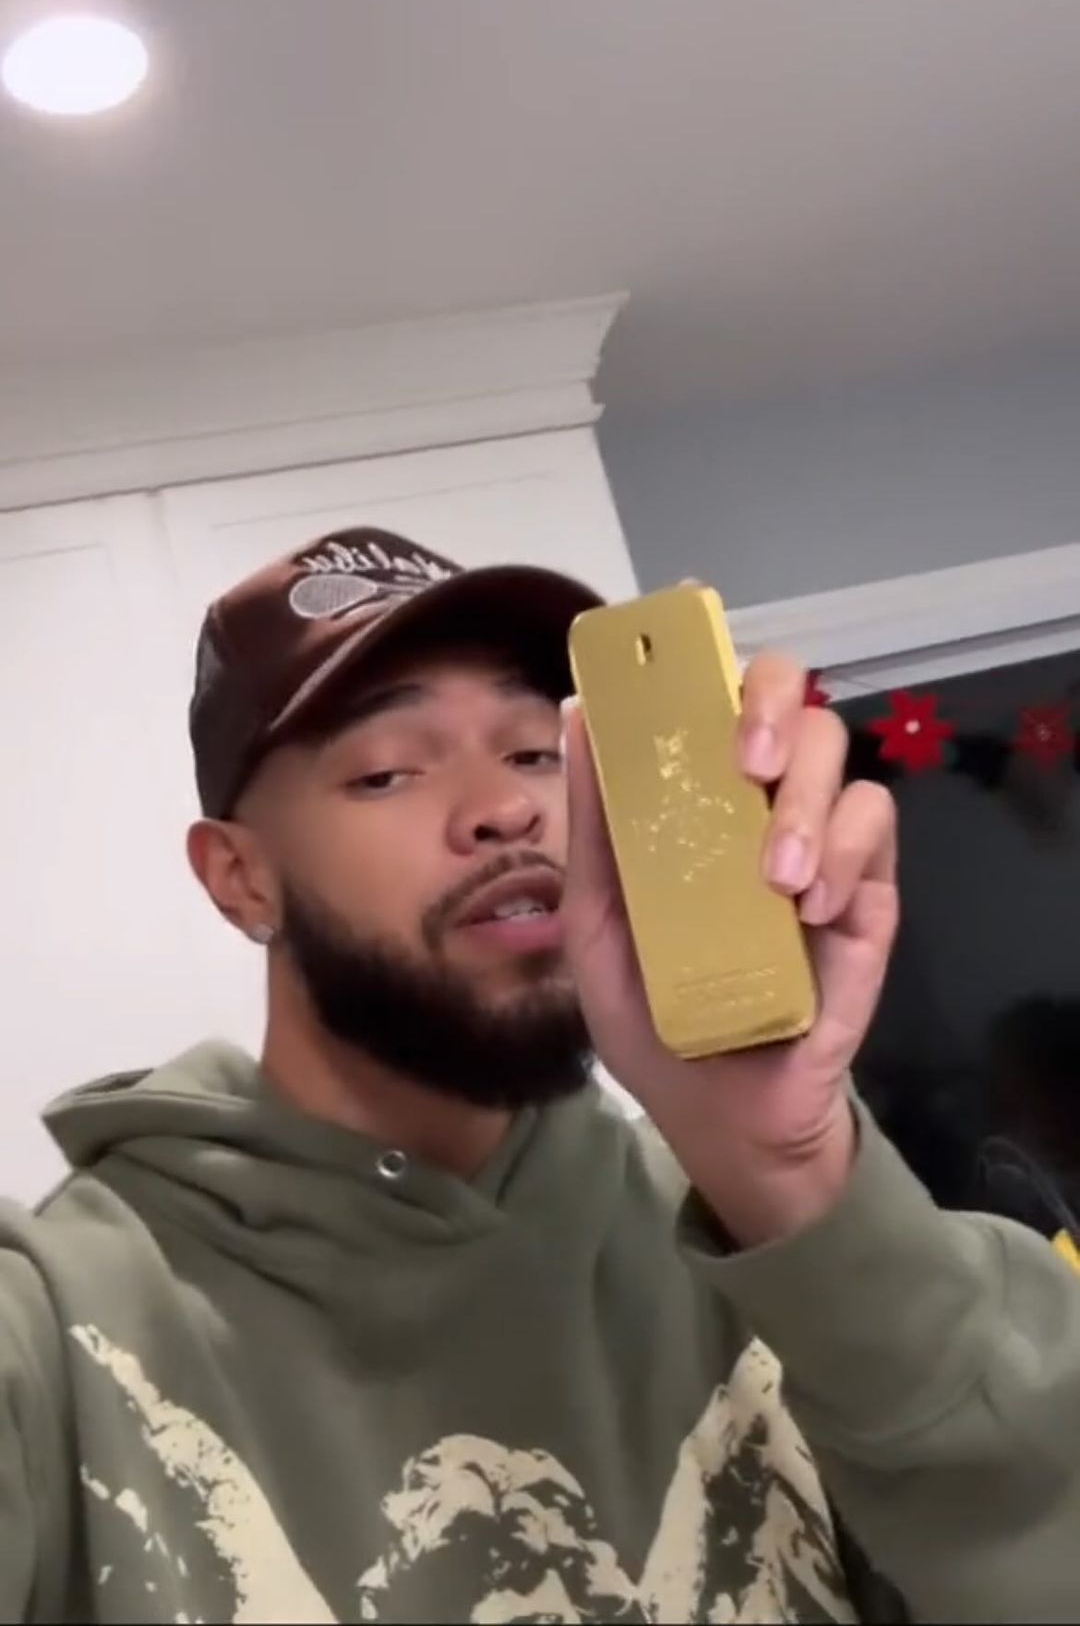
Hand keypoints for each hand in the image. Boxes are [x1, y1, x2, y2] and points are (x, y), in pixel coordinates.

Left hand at [562, 654, 898, 1245]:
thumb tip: (576, 713)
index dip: (706, 646)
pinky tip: (808, 907)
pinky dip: (842, 852)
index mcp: (693, 798)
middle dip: (771, 702)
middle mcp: (758, 801)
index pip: (711, 696)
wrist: (720, 1112)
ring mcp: (818, 840)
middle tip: (745, 759)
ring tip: (774, 878)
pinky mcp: (869, 891)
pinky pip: (874, 829)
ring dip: (803, 803)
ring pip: (839, 753)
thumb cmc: (653, 1012)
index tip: (692, 607)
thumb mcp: (598, 921)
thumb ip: (594, 823)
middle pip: (791, 696)